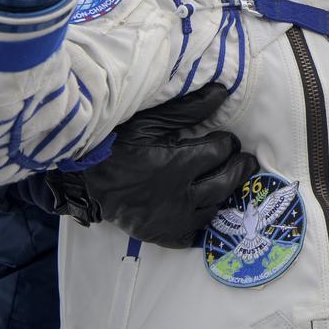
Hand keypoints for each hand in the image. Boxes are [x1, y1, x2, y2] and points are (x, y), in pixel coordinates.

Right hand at [46, 84, 257, 247]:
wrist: (84, 174)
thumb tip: (223, 91)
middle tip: (245, 161)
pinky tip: (203, 210)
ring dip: (222, 195)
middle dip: (238, 169)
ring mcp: (169, 219)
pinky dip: (200, 224)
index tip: (228, 140)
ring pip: (212, 211)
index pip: (219, 153)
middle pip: (224, 184)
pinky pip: (190, 236)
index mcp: (177, 164)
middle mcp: (177, 196)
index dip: (227, 144)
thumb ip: (189, 108)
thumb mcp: (151, 120)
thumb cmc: (117, 142)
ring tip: (227, 182)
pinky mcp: (158, 235)